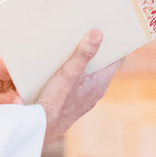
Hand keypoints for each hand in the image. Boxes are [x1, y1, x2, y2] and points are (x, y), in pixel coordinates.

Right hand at [37, 30, 116, 145]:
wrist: (39, 129)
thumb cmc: (56, 103)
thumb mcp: (70, 74)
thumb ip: (84, 54)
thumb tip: (99, 33)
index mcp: (100, 83)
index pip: (115, 58)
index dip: (115, 43)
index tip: (112, 28)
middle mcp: (94, 89)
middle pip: (100, 63)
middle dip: (96, 47)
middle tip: (90, 27)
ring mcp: (83, 95)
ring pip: (87, 71)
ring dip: (82, 57)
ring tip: (74, 38)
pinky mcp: (70, 99)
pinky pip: (75, 79)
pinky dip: (71, 68)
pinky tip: (59, 60)